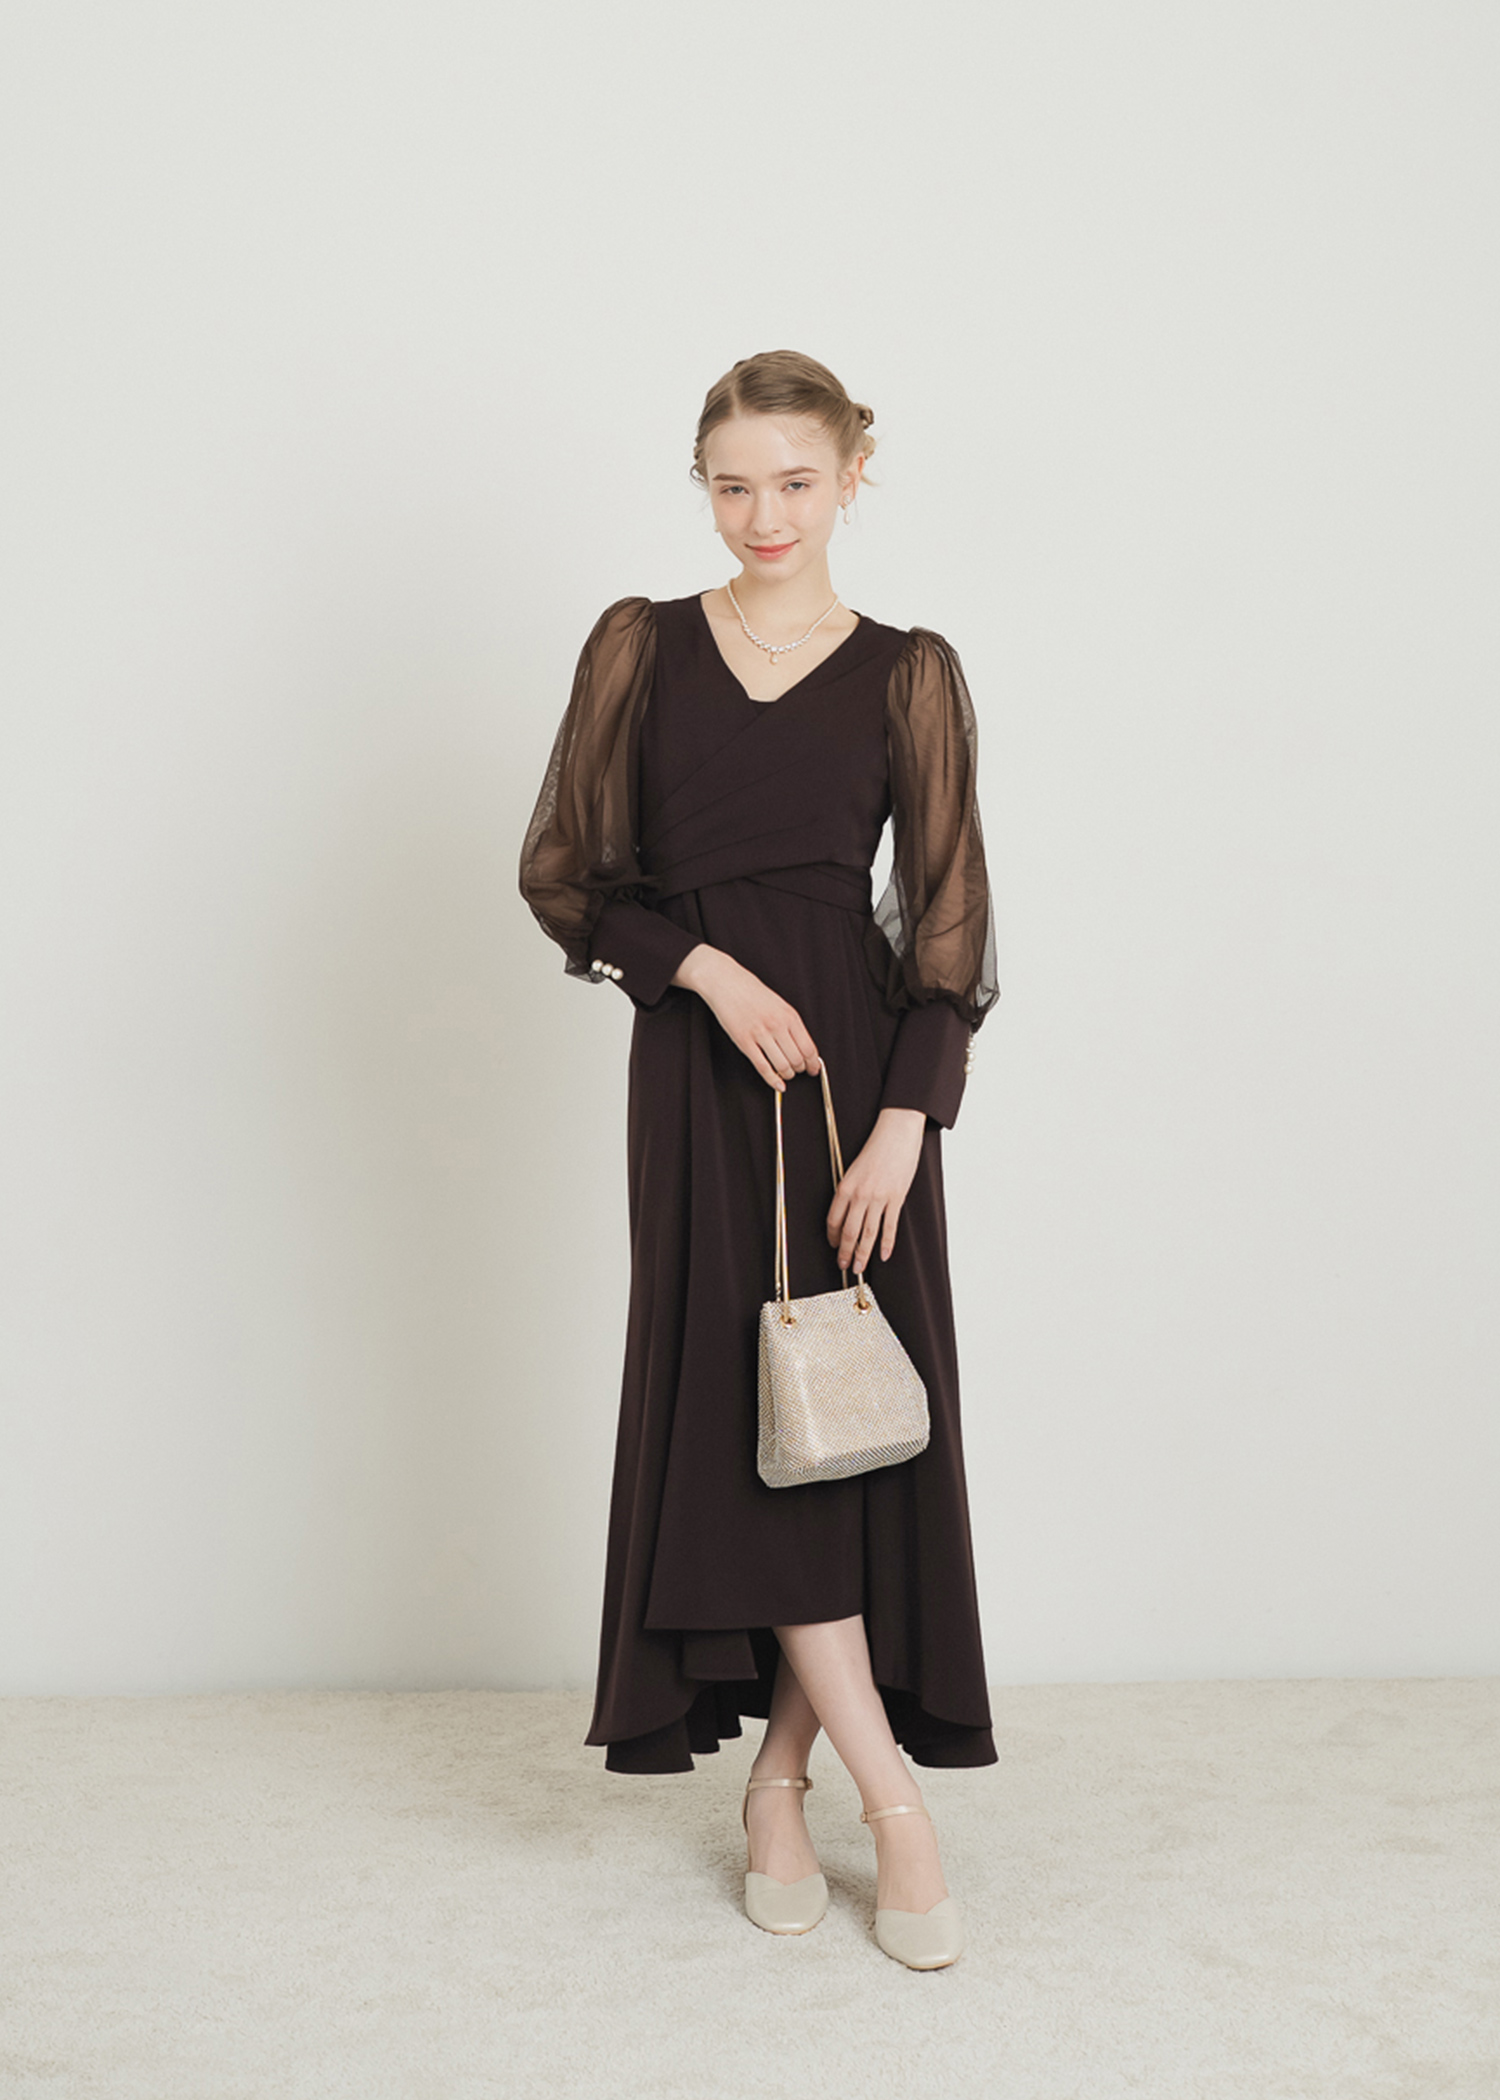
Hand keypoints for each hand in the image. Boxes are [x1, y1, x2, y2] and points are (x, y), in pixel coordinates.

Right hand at [673, 943, 820, 1091]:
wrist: (727, 982)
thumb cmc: (752, 992)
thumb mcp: (780, 1004)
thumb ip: (791, 1025)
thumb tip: (803, 1047)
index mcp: (789, 1015)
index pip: (809, 1047)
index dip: (813, 1063)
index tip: (814, 1069)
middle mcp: (777, 1025)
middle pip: (797, 1059)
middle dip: (799, 1069)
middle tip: (798, 1071)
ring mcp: (760, 1034)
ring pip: (782, 1066)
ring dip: (787, 1075)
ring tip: (786, 1074)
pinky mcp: (744, 1042)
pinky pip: (763, 1067)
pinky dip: (772, 1080)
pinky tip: (777, 1084)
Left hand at [827, 1107, 924, 1271]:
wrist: (896, 1133)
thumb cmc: (875, 1148)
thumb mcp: (854, 1169)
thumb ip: (850, 1191)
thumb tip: (847, 1213)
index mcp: (845, 1187)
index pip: (833, 1220)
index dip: (831, 1237)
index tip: (832, 1245)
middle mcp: (860, 1195)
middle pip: (849, 1231)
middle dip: (844, 1252)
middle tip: (843, 1265)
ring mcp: (879, 1198)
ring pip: (868, 1234)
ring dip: (862, 1253)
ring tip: (859, 1266)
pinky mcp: (896, 1198)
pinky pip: (889, 1226)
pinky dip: (886, 1243)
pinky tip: (883, 1255)